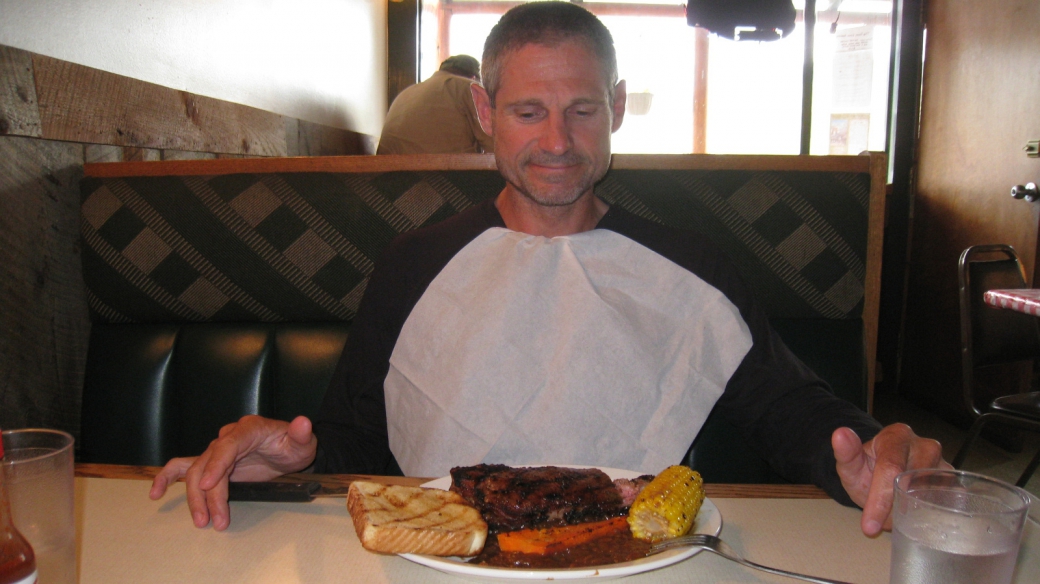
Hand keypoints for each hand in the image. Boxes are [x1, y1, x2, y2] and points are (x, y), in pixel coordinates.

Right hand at [148, 415, 316, 530]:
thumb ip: (302, 434)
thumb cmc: (293, 445)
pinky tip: (155, 493)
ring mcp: (217, 449)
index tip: (209, 484)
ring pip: (196, 471)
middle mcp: (228, 437)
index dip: (217, 464)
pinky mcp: (212, 462)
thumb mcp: (303, 441)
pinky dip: (167, 477)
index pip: (228, 445)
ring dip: (194, 497)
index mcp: (248, 429)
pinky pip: (184, 466)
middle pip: (209, 464)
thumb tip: (303, 423)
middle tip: (214, 520)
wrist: (288, 449)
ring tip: (202, 521)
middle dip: (208, 494)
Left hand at [832, 423, 949, 536]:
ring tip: (899, 522)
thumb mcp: (850, 466)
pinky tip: (921, 522)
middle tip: (884, 525)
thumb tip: (840, 433)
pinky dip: (937, 512)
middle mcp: (924, 445)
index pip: (891, 468)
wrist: (883, 474)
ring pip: (936, 489)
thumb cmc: (867, 470)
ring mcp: (942, 462)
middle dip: (898, 506)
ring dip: (918, 510)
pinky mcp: (954, 480)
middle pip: (916, 479)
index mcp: (896, 436)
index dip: (880, 498)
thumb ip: (845, 453)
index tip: (869, 526)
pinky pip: (952, 498)